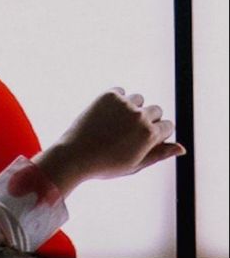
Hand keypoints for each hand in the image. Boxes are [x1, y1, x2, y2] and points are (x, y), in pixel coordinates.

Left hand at [33, 89, 185, 196]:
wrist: (74, 156)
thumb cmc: (105, 165)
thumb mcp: (136, 165)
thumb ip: (160, 154)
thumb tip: (182, 148)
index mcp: (150, 135)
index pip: (167, 126)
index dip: (156, 135)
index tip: (139, 143)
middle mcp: (140, 116)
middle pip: (156, 110)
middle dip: (147, 120)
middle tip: (126, 134)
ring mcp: (125, 104)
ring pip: (139, 99)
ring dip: (133, 108)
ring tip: (115, 125)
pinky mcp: (109, 95)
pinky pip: (121, 92)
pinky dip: (117, 101)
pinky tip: (105, 116)